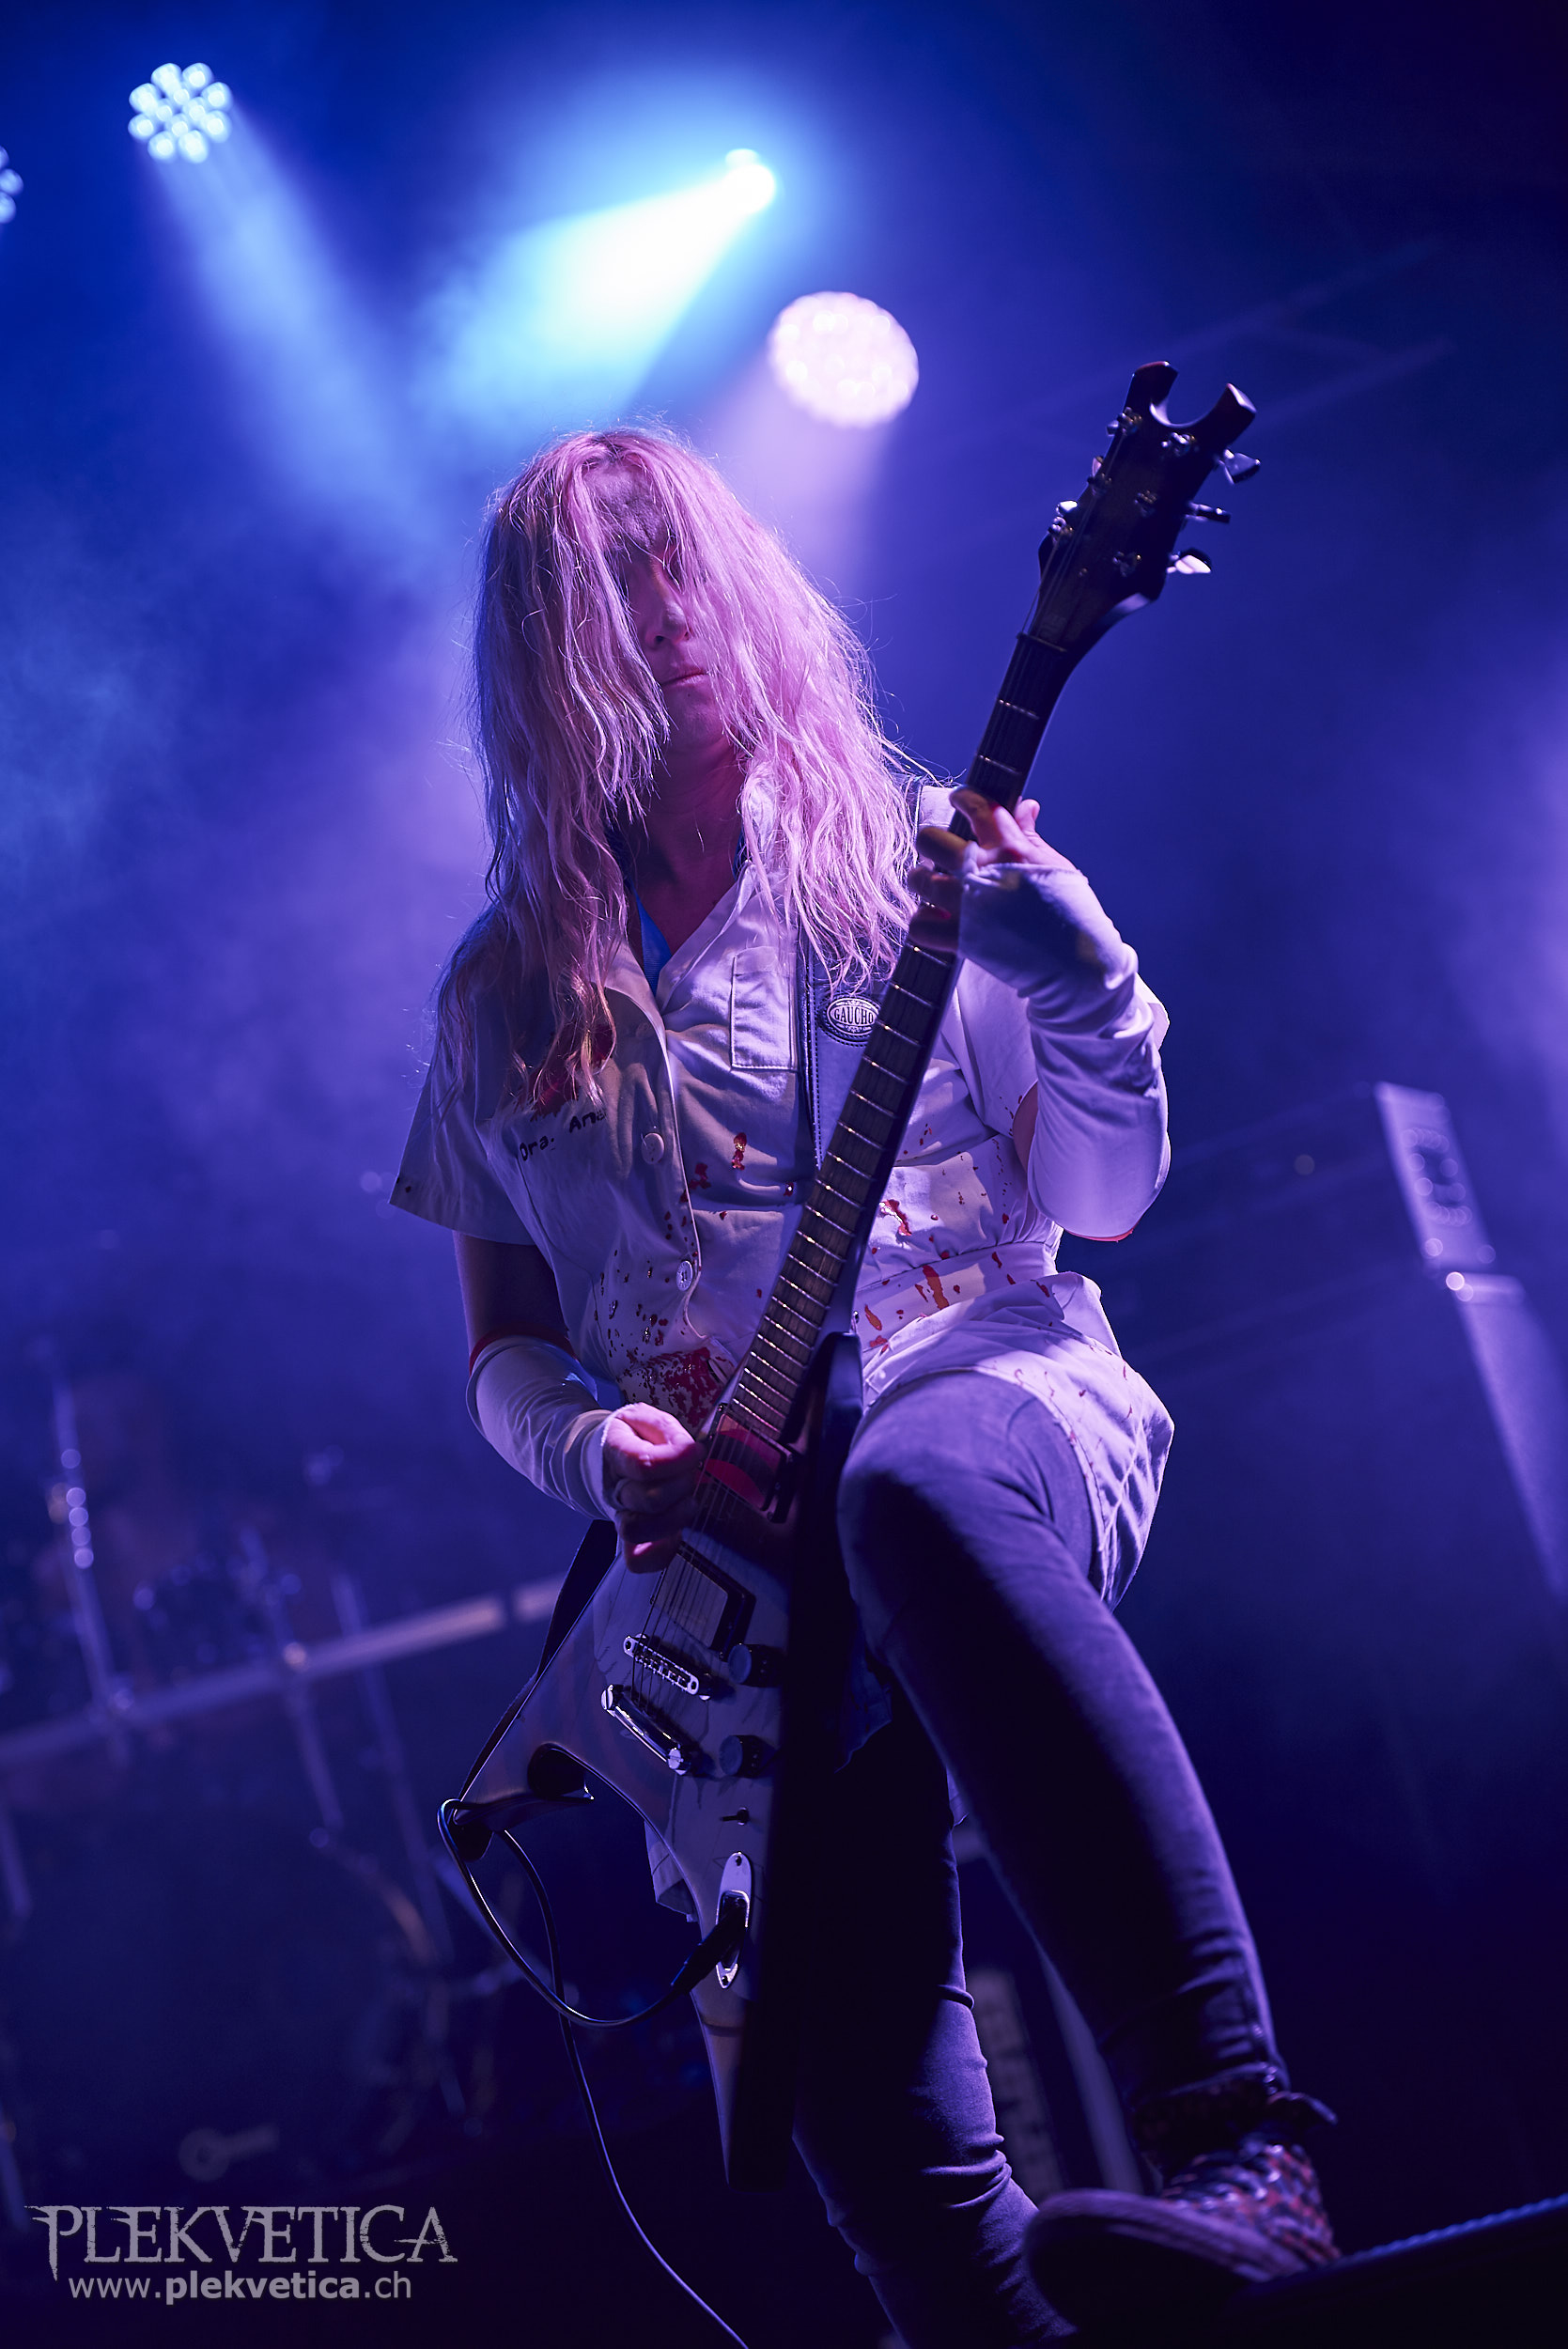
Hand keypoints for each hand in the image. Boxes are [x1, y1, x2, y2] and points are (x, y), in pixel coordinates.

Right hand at [601, 1404, 701, 1570]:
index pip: (643, 1465)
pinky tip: (675, 1536)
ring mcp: (619, 1516)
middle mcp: (613, 1489)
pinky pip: (636, 1560)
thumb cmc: (629, 1438)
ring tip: (687, 1501)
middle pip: (648, 1501)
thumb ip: (667, 1430)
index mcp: (614, 1452)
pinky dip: (660, 1553)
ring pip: (638, 1531)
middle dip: (681, 1486)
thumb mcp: (644, 1419)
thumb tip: (690, 1451)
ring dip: (675, 1518)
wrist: (600, 1458)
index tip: (695, 1450)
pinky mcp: (629, 1538)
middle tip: (690, 1473)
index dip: (676, 1460)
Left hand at [910, 790, 1075, 949]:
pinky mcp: (961, 939)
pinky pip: (920, 926)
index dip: (963, 798)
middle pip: (930, 840)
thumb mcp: (1054, 864)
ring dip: (922, 881)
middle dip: (932, 841)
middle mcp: (984, 872)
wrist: (1074, 961)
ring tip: (932, 886)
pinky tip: (934, 920)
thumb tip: (1025, 806)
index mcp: (1011, 848)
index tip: (960, 801)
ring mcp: (968, 906)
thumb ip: (1029, 834)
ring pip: (919, 880)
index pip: (975, 806)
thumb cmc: (1070, 912)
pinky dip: (923, 923)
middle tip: (940, 852)